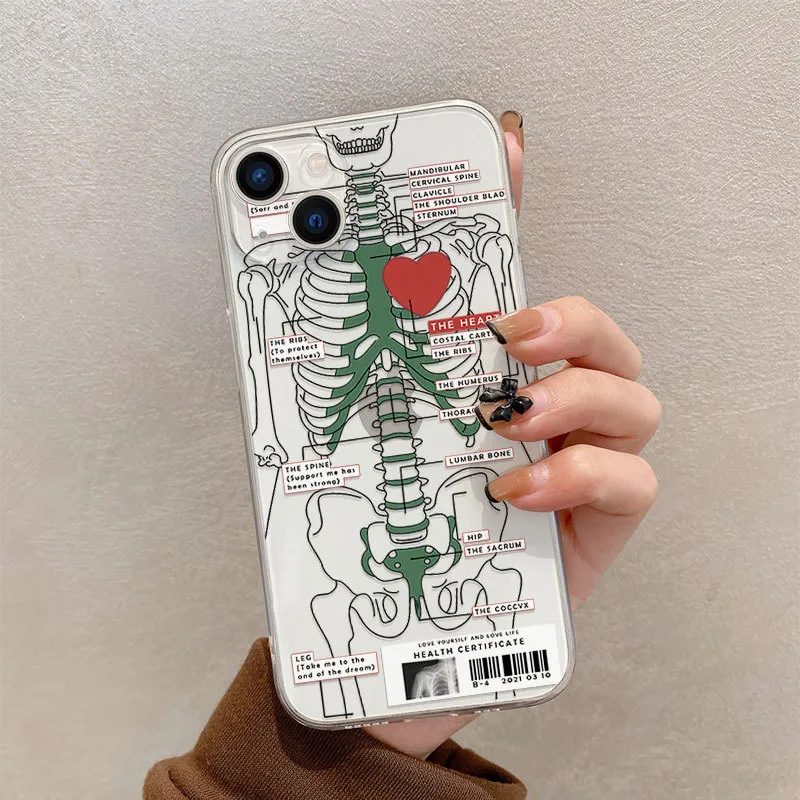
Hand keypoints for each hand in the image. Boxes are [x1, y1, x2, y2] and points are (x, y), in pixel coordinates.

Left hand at [365, 111, 660, 757]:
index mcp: (485, 384)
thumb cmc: (384, 540)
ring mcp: (582, 465)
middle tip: (507, 332)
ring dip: (575, 395)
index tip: (505, 144)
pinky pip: (632, 481)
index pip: (512, 284)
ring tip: (508, 418)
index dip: (517, 212)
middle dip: (564, 319)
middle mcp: (544, 413)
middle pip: (597, 336)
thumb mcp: (350, 455)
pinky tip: (515, 487)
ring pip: (632, 398)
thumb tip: (271, 319)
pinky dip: (578, 472)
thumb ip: (336, 390)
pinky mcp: (601, 525)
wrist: (403, 644)